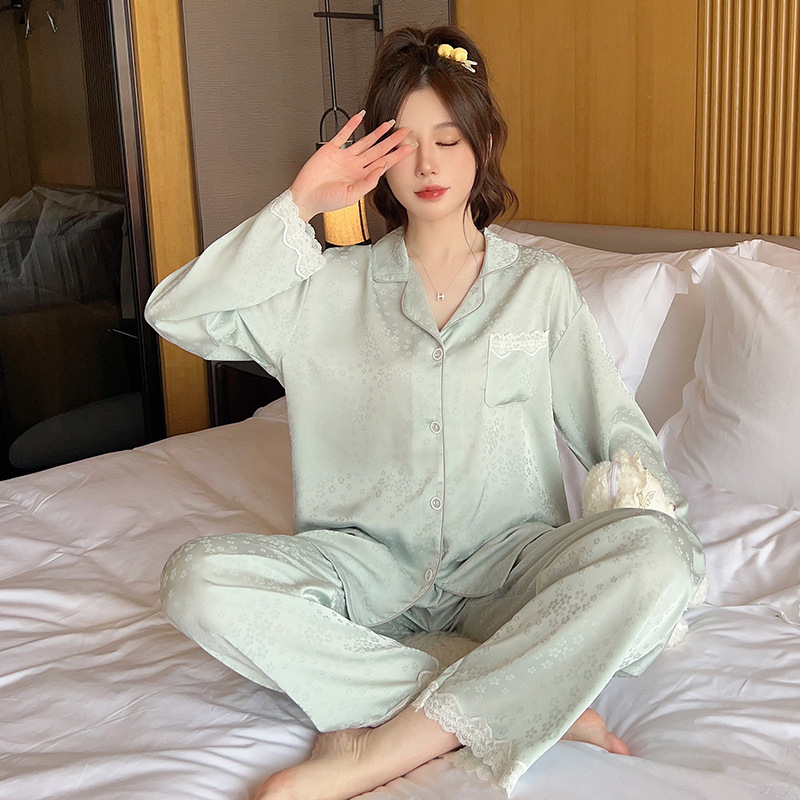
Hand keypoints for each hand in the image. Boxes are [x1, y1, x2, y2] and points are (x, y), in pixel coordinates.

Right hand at [289, 112, 415, 221]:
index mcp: (361, 177)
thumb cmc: (326, 201)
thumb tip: (382, 168)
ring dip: (377, 132)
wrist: (305, 198)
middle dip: (392, 140)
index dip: (397, 155)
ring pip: (364, 141)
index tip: (410, 148)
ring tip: (389, 124)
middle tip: (405, 131)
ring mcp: (344, 157)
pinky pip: (343, 134)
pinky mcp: (331, 150)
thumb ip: (368, 182)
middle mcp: (355, 166)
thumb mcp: (351, 196)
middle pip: (379, 150)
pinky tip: (360, 117)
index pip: (384, 163)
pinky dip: (351, 125)